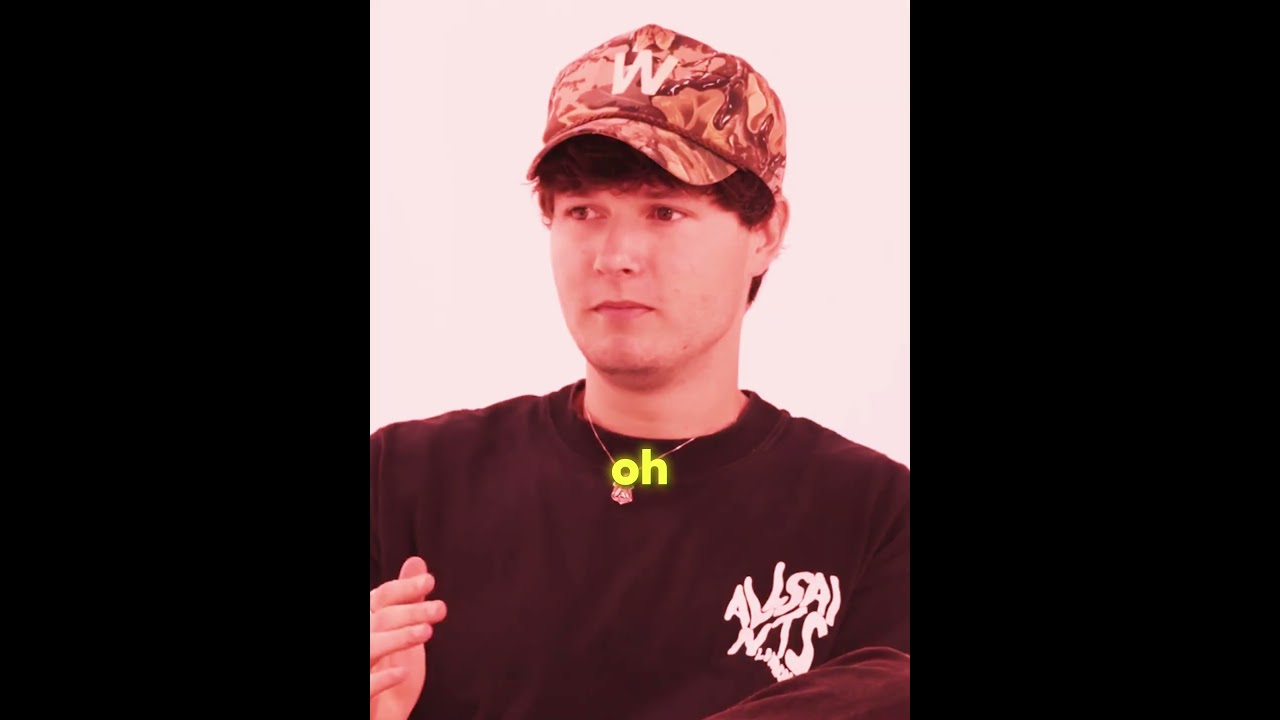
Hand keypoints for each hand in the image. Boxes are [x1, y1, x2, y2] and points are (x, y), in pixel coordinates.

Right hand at [370, 557, 446, 719]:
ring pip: (370, 646)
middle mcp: (362, 639)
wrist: (381, 714)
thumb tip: (416, 561)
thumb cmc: (388, 666)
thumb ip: (408, 598)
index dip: (404, 588)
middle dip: (411, 612)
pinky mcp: (360, 694)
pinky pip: (364, 685)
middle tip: (441, 609)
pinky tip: (403, 674)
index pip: (381, 597)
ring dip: (398, 638)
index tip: (431, 581)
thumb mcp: (401, 630)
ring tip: (427, 633)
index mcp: (368, 622)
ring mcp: (360, 666)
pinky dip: (381, 679)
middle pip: (380, 619)